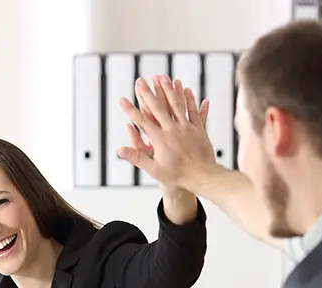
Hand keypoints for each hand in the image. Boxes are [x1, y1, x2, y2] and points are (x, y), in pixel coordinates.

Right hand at [119, 75, 215, 193]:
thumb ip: (137, 158)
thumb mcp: (154, 170)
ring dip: (168, 89)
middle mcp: (173, 130)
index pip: (142, 121)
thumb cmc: (177, 176)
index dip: (131, 110)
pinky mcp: (199, 129)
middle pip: (158, 107)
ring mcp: (187, 128)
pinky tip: (186, 89)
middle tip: (139, 80)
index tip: (122, 99)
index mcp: (160, 140)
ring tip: (162, 77)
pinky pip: (194, 111)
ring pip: (177, 104)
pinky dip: (190, 99)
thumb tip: (119, 150)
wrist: (202, 177)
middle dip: (147, 92)